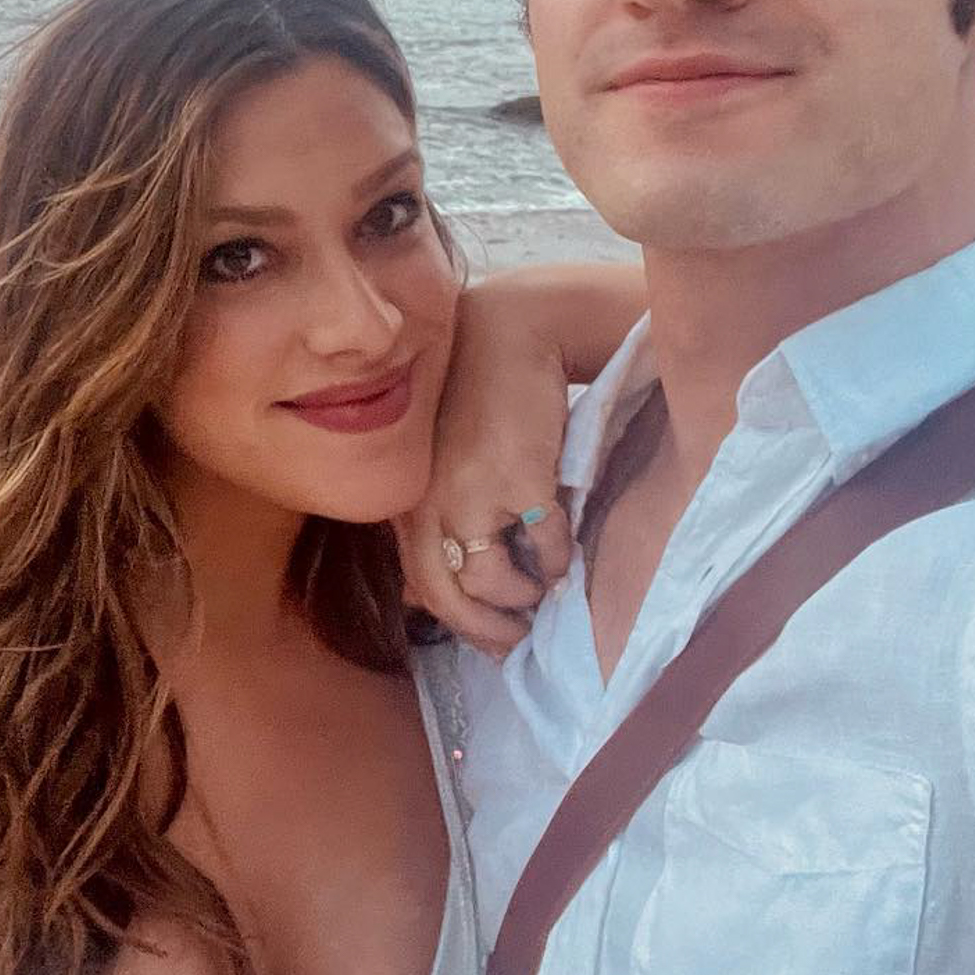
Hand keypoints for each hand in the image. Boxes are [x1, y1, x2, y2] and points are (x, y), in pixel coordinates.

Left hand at [398, 283, 575, 657]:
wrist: (510, 335)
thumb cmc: (477, 398)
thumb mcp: (440, 459)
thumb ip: (439, 514)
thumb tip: (449, 584)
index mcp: (408, 502)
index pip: (420, 586)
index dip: (459, 622)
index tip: (491, 636)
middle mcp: (430, 506)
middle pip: (452, 600)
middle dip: (491, 631)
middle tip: (521, 639)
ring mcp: (473, 497)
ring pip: (496, 585)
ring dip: (526, 596)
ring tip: (546, 587)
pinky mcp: (520, 483)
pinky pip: (545, 549)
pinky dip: (560, 559)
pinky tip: (566, 547)